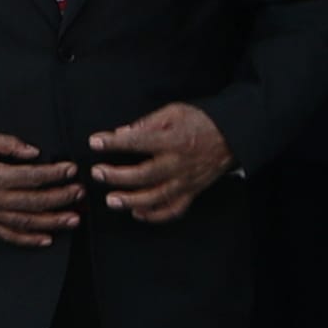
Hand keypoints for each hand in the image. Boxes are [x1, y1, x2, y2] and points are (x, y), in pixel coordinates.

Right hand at [0, 132, 82, 243]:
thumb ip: (9, 144)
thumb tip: (33, 152)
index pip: (32, 177)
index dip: (54, 173)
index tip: (70, 169)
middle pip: (35, 201)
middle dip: (61, 197)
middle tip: (80, 192)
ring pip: (27, 222)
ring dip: (53, 222)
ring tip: (74, 219)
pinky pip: (10, 236)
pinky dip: (29, 240)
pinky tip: (47, 239)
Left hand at [87, 102, 232, 223]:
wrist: (231, 137)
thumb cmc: (200, 122)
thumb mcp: (174, 112)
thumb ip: (147, 123)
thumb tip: (122, 132)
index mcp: (173, 140)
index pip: (138, 141)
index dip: (114, 143)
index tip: (95, 142)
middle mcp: (178, 163)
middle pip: (144, 174)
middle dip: (117, 176)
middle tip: (97, 173)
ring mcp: (186, 181)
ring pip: (156, 197)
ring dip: (131, 201)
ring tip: (111, 200)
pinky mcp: (192, 192)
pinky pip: (174, 209)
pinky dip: (155, 215)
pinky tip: (138, 214)